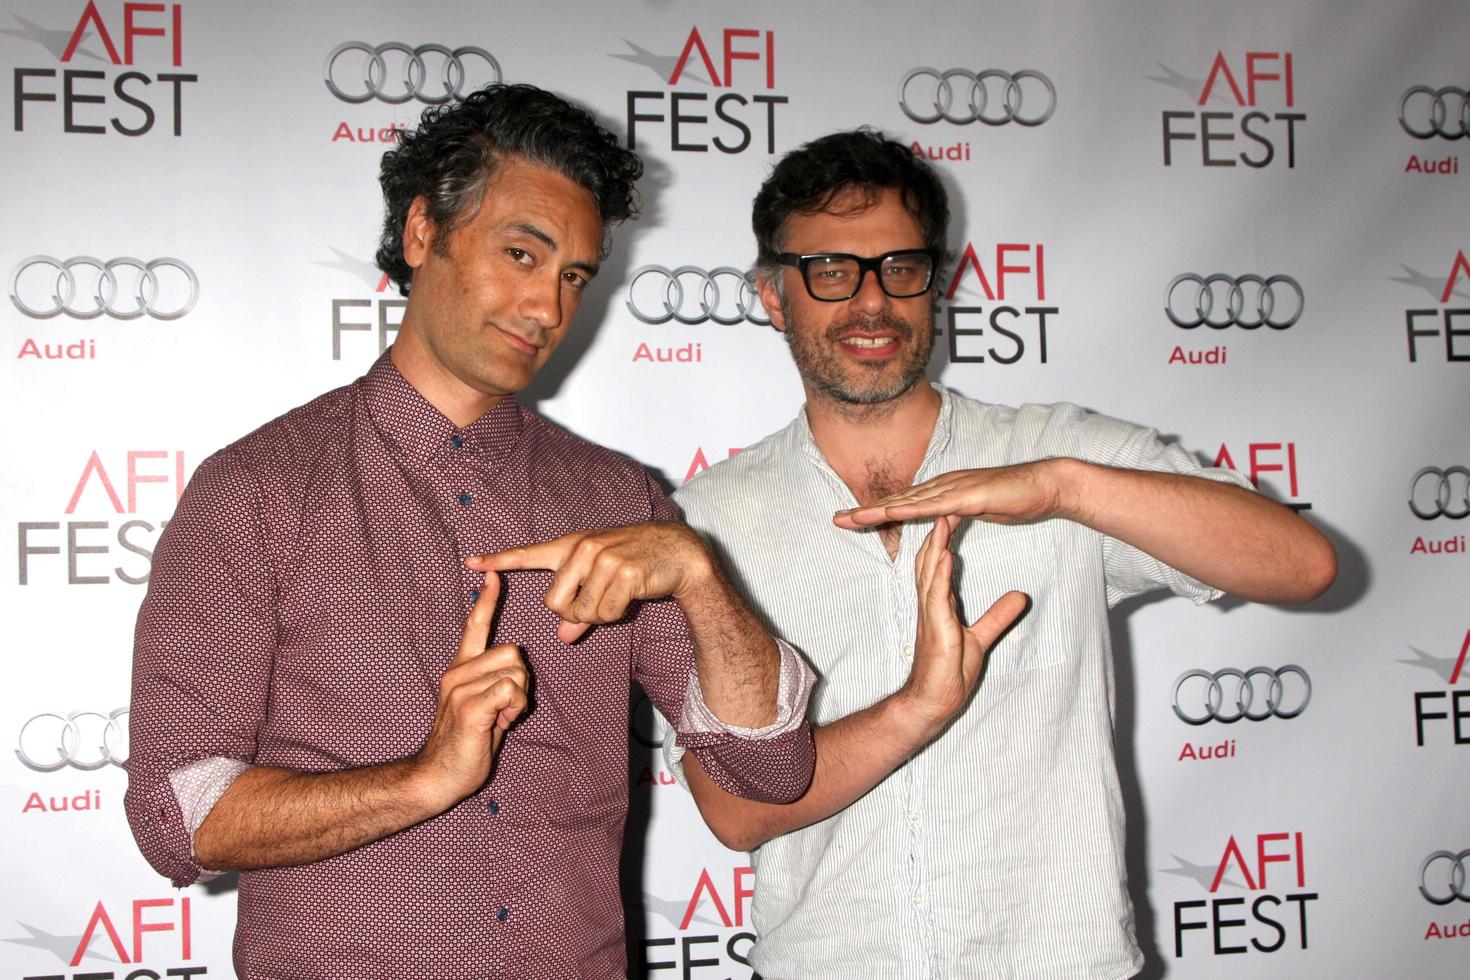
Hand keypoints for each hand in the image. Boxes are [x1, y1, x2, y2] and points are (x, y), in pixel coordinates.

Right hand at [413, 573, 528, 808]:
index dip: (487, 600)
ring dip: (517, 699)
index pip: (475, 625)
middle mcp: (458, 672)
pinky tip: (499, 725)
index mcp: (461, 668)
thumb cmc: (466, 743)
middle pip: (513, 652)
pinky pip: (509, 691)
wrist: (438, 776)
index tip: (493, 573)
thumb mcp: (483, 705)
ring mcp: (461, 688)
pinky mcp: (469, 707)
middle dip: (521, 682)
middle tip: (504, 709)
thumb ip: (497, 682)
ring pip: (514, 672)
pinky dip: (514, 709)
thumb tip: (515, 667)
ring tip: (499, 719)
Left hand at [467, 522, 713, 643]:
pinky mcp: (623, 571)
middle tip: (597, 608)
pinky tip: (632, 596)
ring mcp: (603, 558)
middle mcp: (583, 548)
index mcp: (572, 546)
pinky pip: (606, 613)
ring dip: (601, 616)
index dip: (499, 560)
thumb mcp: (603, 583)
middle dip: (574, 615)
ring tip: (621, 596)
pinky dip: (618, 615)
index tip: (470, 562)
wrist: (677, 551)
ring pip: (582, 612)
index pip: (529, 553)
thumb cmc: (637, 565)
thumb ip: (579, 610)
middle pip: (554, 603)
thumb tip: (562, 638)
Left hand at [833, 461, 1063, 529]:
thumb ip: (955, 516)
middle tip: (836, 520)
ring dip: (880, 510)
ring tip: (853, 518)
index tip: (850, 521)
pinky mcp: (969, 495)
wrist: (1045, 487)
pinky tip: (893, 513)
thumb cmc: (1014, 499)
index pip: (903, 505)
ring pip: (910, 501)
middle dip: (865, 511)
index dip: (875, 512)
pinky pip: (936, 505)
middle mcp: (943, 486)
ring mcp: (954, 488)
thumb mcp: (976, 511)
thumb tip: (941, 524)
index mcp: (943, 492)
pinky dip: (913, 509)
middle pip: (897, 501)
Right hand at [894, 515, 1027, 736]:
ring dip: (935, 543)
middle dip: (935, 530)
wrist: (933, 702)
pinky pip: (935, 594)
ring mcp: (930, 614)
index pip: (939, 563)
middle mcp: (930, 603)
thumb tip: (1019, 597)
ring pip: (929, 570)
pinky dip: (939, 573)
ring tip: (943, 516)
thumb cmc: (949, 674)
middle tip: (944, 501)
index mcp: (939, 604)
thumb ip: (997, 616)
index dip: (945, 537)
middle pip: (929, 558)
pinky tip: (944, 554)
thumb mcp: (981, 639)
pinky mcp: (935, 627)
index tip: (957, 512)